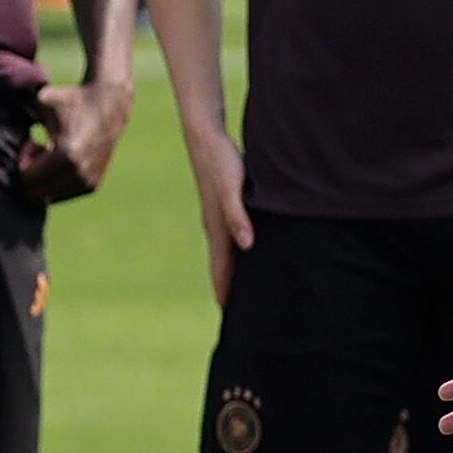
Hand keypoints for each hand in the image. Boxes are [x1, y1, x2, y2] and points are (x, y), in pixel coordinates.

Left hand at [18, 78, 132, 202]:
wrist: (109, 104)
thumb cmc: (70, 100)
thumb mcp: (41, 100)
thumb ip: (18, 109)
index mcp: (65, 157)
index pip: (26, 180)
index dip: (22, 162)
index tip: (31, 142)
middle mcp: (78, 175)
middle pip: (35, 193)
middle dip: (30, 174)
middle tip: (37, 149)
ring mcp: (87, 183)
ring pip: (48, 196)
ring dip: (43, 179)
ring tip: (49, 154)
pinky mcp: (92, 186)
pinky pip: (61, 195)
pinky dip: (55, 181)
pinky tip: (60, 160)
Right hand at [183, 120, 253, 305]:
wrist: (205, 136)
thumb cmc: (221, 161)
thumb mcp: (233, 187)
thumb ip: (238, 215)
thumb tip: (246, 246)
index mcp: (217, 227)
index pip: (221, 268)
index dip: (226, 291)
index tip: (231, 315)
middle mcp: (215, 226)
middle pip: (222, 265)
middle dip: (228, 287)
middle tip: (239, 312)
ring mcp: (218, 216)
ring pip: (226, 252)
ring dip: (232, 271)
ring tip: (241, 288)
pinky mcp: (224, 204)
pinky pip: (231, 235)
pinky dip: (237, 251)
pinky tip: (246, 250)